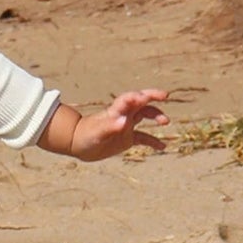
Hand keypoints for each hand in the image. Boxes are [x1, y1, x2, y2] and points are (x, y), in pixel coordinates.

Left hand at [45, 89, 169, 161]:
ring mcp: (126, 126)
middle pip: (141, 102)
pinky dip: (153, 141)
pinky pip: (143, 137)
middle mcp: (123, 115)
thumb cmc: (86, 136)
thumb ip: (111, 126)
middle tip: (164, 96)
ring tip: (165, 122)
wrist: (78, 144)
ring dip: (155, 116)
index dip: (140, 95)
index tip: (147, 96)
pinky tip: (163, 147)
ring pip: (145, 116)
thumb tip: (124, 122)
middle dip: (152, 97)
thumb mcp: (98, 132)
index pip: (130, 98)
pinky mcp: (127, 138)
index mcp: (116, 111)